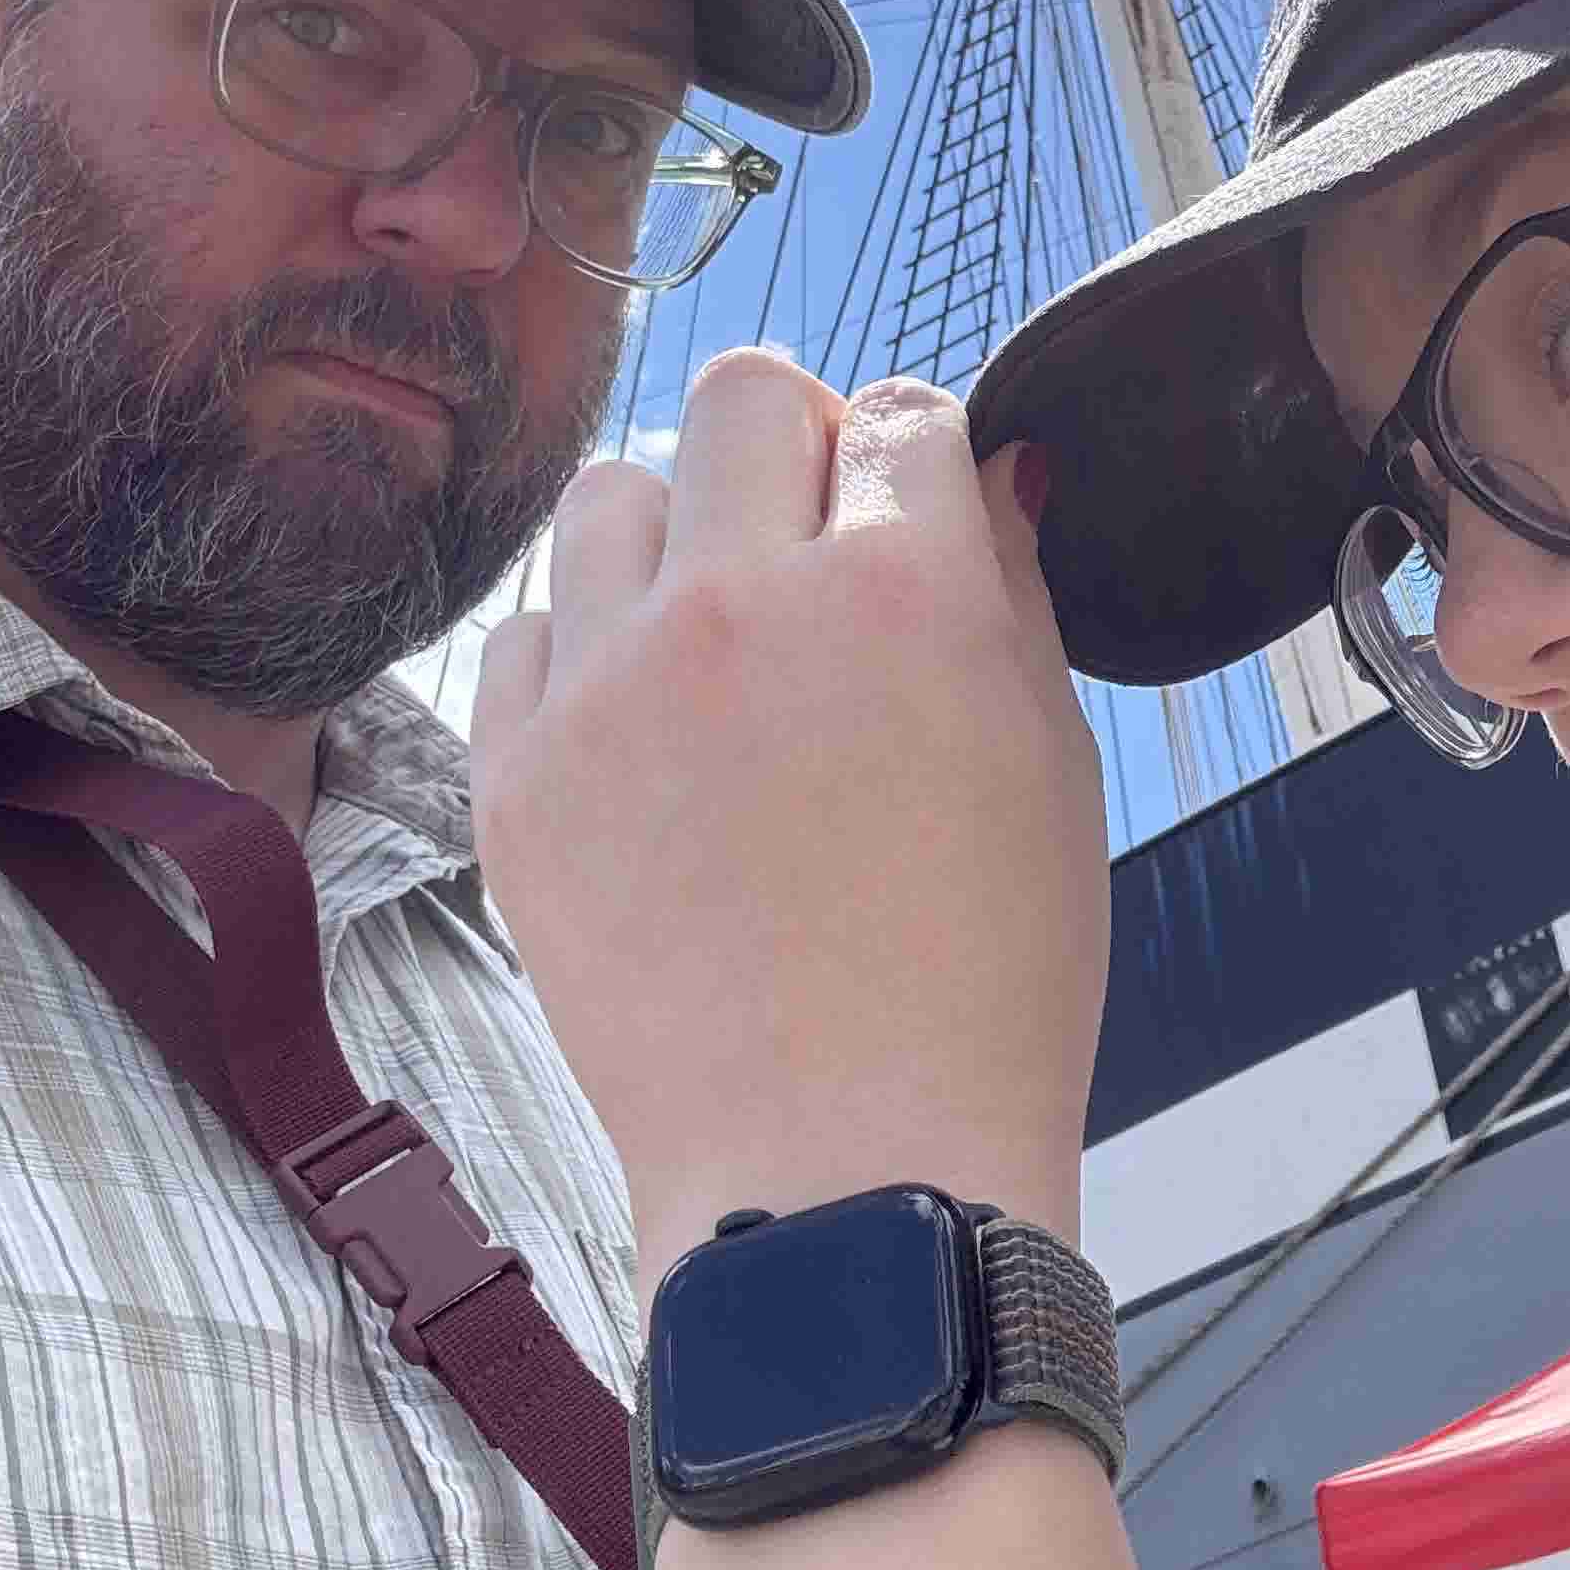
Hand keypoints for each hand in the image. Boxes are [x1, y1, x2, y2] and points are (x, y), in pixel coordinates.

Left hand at [470, 351, 1106, 1280]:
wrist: (847, 1173)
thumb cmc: (983, 984)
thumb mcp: (1052, 762)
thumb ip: (1011, 587)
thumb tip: (984, 472)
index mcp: (905, 589)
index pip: (901, 413)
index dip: (919, 456)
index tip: (915, 508)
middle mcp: (744, 605)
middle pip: (743, 396)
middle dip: (796, 446)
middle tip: (814, 538)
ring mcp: (612, 689)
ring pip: (611, 491)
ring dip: (674, 531)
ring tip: (714, 629)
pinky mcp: (518, 779)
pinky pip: (522, 634)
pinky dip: (582, 654)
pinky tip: (643, 728)